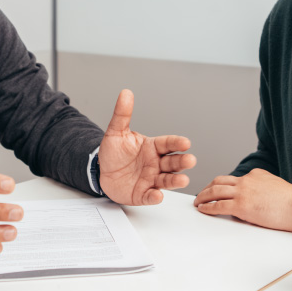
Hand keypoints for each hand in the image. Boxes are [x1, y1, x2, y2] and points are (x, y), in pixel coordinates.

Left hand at [99, 89, 195, 204]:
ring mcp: (151, 179)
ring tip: (183, 180)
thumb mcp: (116, 132)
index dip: (176, 143)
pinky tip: (158, 195)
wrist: (101, 172)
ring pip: (167, 180)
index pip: (167, 144)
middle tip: (190, 160)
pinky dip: (155, 197)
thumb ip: (122, 114)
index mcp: (152, 147)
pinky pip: (150, 196)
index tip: (185, 142)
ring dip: (175, 180)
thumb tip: (125, 93)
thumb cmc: (113, 152)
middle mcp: (155, 163)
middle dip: (182, 162)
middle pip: (172, 162)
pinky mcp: (143, 194)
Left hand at [193, 169, 291, 231]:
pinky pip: (218, 205)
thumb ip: (261, 188)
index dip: (222, 185)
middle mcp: (246, 180)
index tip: (216, 190)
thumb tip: (253, 199)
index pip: (234, 178)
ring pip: (215, 191)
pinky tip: (203, 210)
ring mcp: (243, 192)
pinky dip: (208, 207)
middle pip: (219, 181)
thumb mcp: (274, 186)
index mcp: (255, 174)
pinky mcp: (241, 205)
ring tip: (197, 202)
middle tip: (201, 194)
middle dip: (208, 188)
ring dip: (203, 196)